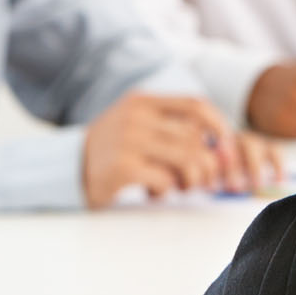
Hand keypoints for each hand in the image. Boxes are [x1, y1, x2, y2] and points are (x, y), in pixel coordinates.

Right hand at [82, 94, 264, 206]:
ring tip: (181, 188)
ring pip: (186, 159)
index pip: (195, 105)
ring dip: (191, 180)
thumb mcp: (140, 126)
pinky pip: (165, 180)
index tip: (228, 148)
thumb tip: (225, 149)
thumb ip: (175, 131)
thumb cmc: (114, 150)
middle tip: (204, 182)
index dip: (219, 126)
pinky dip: (167, 191)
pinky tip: (154, 193)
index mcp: (143, 101)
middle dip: (208, 165)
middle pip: (195, 138)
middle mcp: (136, 116)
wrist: (67, 169)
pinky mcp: (122, 168)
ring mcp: (128, 140)